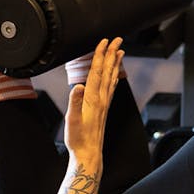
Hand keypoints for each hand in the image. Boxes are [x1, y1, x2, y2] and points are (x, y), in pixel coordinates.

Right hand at [63, 38, 122, 167]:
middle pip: (107, 71)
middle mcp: (101, 98)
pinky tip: (115, 74)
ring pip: (111, 78)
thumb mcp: (72, 120)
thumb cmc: (78, 138)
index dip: (100, 55)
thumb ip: (74, 102)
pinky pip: (111, 88)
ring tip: (120, 51)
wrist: (89, 153)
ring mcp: (104, 103)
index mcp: (92, 98)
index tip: (104, 41)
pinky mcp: (104, 108)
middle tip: (117, 39)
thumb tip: (77, 86)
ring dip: (115, 63)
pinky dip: (114, 77)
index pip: (96, 71)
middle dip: (111, 54)